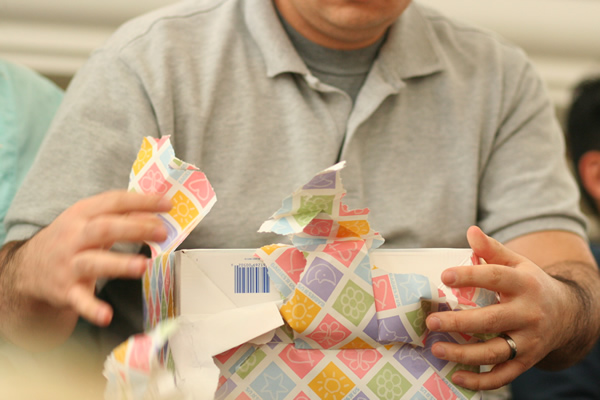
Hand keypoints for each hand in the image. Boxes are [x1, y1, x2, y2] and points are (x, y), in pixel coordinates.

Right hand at [14, 190, 171, 326]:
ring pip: (93, 262)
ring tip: (143, 266)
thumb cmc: (72, 240)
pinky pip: (79, 300)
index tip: (167, 203)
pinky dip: (92, 308)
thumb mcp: (92, 221)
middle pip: (105, 229)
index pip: (114, 202)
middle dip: (135, 229)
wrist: (28, 269)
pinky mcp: (65, 291)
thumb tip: (158, 216)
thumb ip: (125, 217)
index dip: (141, 201)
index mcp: (82, 214)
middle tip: (161, 232)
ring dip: (119, 264)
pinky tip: (106, 315)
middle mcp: (73, 237)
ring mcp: (68, 264)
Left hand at [425, 226, 575, 389]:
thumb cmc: (530, 284)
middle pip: (491, 320)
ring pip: (494, 352)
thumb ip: (492, 249)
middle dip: (459, 323)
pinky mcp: (526, 361)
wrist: (566, 314)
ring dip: (463, 354)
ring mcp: (529, 340)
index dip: (470, 276)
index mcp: (524, 285)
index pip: (496, 278)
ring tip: (435, 349)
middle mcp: (528, 314)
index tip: (444, 276)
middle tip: (431, 322)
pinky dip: (480, 380)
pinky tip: (455, 376)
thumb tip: (471, 231)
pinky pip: (503, 376)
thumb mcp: (516, 263)